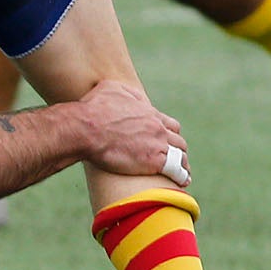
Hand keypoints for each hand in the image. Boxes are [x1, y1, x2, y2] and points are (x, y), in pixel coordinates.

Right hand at [73, 80, 188, 183]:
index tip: (166, 141)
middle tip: (174, 157)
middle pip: (178, 140)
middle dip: (177, 148)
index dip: (169, 133)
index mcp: (149, 113)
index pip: (169, 124)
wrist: (86, 129)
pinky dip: (182, 175)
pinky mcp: (154, 161)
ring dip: (183, 163)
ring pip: (181, 155)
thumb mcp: (111, 89)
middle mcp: (157, 128)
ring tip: (184, 172)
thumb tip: (135, 97)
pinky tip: (182, 181)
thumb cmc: (93, 109)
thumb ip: (128, 92)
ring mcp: (157, 144)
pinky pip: (177, 170)